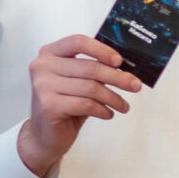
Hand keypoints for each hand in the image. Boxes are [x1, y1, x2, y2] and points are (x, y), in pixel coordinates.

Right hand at [17, 34, 142, 177]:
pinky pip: (86, 104)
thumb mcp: (78, 82)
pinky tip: (108, 114)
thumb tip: (126, 67)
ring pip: (91, 87)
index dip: (102, 50)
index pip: (78, 42)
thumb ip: (93, 69)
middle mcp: (42, 66)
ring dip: (113, 98)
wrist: (45, 135)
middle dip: (118, 78)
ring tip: (123, 106)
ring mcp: (43, 85)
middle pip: (90, 67)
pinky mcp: (48, 105)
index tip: (120, 61)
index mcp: (50, 53)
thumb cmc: (66, 105)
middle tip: (135, 86)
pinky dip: (102, 110)